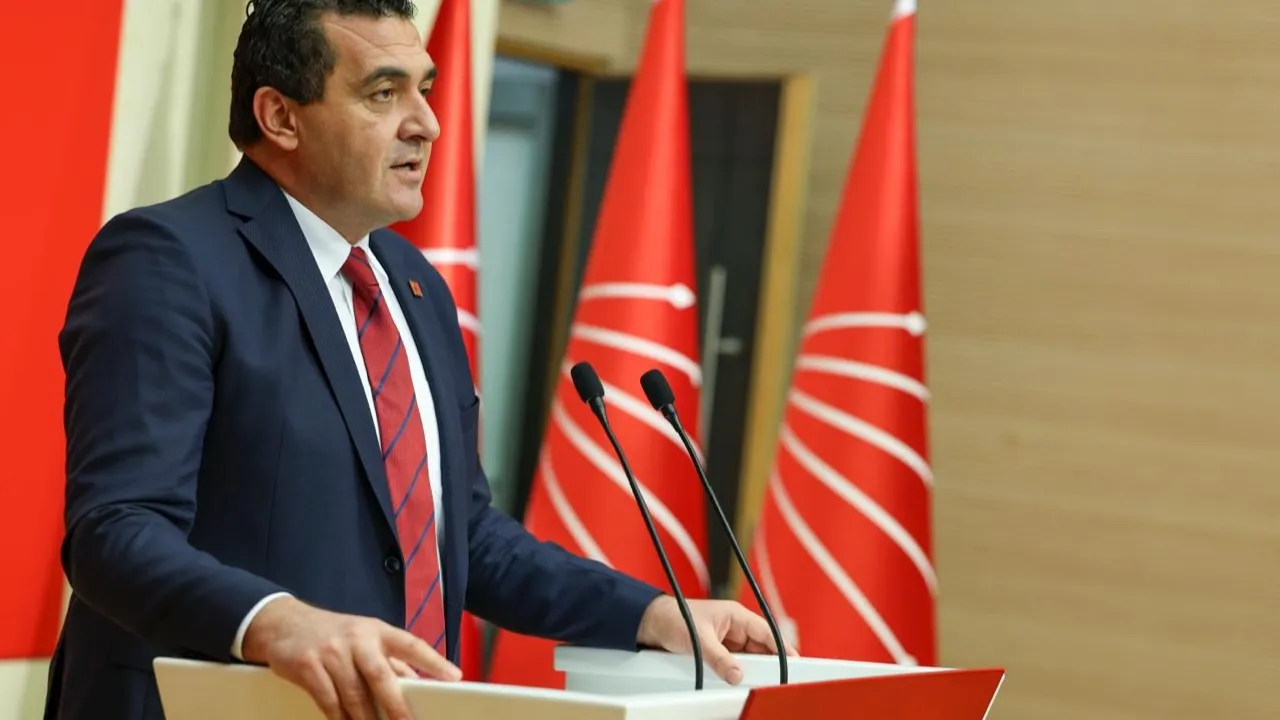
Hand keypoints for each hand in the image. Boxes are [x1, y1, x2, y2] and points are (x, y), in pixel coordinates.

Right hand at [241, 596, 460, 719]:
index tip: (454, 677)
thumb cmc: (335, 634)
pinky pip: (329, 702)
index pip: (411, 644)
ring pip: (354, 696)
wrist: (284, 623)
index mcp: (377, 631)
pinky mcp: (308, 667)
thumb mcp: (364, 637)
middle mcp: (357, 640)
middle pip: (381, 676)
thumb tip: (418, 683)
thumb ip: (390, 659)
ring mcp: (331, 653)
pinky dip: (340, 719)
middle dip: (397, 705)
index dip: (433, 661)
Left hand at [636, 595, 797, 684]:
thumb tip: (736, 674)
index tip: (795, 662)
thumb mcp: (698, 639)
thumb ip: (719, 657)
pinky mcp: (718, 651)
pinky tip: (736, 681)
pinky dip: (736, 672)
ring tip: (752, 681)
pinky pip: (734, 664)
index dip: (781, 647)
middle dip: (765, 663)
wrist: (652, 623)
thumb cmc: (674, 617)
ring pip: (748, 658)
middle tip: (772, 679)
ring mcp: (727, 640)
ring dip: (749, 669)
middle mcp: (735, 627)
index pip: (766, 632)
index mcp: (736, 615)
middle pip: (760, 648)